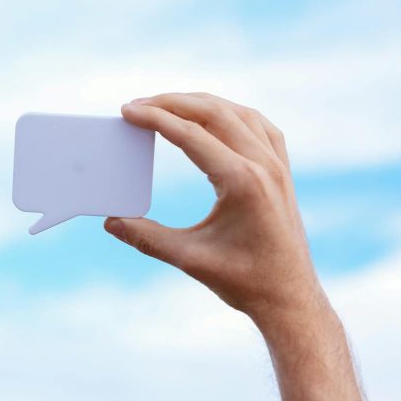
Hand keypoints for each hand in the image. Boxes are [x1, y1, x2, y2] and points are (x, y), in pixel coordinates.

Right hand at [106, 93, 375, 400]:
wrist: (289, 298)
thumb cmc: (244, 281)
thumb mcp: (189, 258)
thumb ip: (146, 238)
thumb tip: (111, 221)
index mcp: (242, 182)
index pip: (191, 134)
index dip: (155, 118)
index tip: (128, 111)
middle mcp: (263, 165)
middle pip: (214, 112)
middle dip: (172, 102)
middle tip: (138, 104)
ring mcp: (277, 165)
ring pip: (237, 112)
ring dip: (200, 103)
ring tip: (167, 104)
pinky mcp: (282, 171)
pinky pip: (258, 125)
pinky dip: (231, 112)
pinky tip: (214, 115)